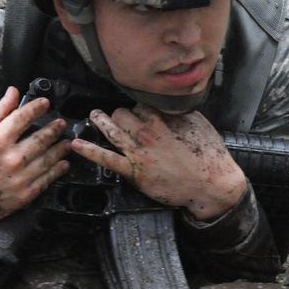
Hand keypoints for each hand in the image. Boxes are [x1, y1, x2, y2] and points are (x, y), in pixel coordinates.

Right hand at [0, 87, 69, 235]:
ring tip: (65, 142)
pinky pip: (46, 180)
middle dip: (54, 129)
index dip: (36, 108)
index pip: (23, 118)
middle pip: (41, 139)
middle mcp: (10, 159)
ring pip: (48, 159)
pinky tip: (62, 164)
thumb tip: (12, 93)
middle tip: (61, 124)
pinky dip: (57, 170)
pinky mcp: (23, 196)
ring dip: (60, 149)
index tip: (45, 103)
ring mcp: (19, 179)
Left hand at [72, 105, 246, 219]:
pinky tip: (76, 145)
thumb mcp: (197, 123)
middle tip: (118, 117)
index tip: (140, 112)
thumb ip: (178, 112)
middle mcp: (147, 133)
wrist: (212, 183)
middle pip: (122, 114)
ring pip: (112, 130)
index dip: (139, 108)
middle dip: (119, 114)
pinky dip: (89, 151)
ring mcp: (139, 152)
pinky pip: (107, 159)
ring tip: (93, 115)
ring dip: (99, 121)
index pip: (140, 104)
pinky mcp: (135, 171)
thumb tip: (168, 104)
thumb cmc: (209, 155)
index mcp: (163, 119)